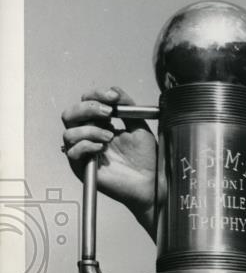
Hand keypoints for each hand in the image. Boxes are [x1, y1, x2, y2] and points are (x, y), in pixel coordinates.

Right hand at [61, 86, 156, 232]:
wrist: (151, 182)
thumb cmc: (146, 160)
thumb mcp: (139, 127)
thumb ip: (127, 107)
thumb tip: (114, 90)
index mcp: (100, 124)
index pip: (86, 102)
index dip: (96, 96)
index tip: (113, 98)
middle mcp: (89, 136)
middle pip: (70, 114)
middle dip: (88, 108)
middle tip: (108, 113)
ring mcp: (84, 152)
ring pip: (69, 132)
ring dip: (89, 130)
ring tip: (109, 136)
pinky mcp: (82, 168)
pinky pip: (72, 152)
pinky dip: (85, 145)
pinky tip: (101, 148)